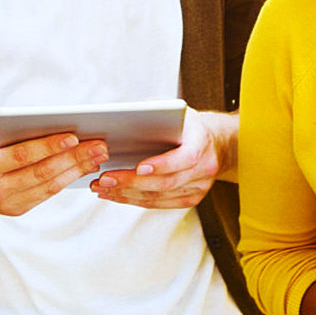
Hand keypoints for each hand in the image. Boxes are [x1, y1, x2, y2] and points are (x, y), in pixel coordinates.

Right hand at [0, 121, 105, 215]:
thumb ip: (9, 130)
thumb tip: (49, 125)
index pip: (23, 156)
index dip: (50, 146)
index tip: (74, 136)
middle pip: (42, 173)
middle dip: (74, 158)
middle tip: (100, 145)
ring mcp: (5, 205)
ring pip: (48, 187)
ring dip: (76, 171)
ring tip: (98, 156)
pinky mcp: (14, 210)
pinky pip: (45, 194)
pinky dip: (66, 180)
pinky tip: (83, 168)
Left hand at [91, 109, 234, 208]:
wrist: (213, 142)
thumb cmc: (186, 124)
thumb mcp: (175, 110)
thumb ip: (155, 110)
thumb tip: (124, 115)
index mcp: (202, 141)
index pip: (186, 157)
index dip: (163, 164)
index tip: (138, 166)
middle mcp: (205, 167)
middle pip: (168, 182)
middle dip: (133, 182)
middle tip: (105, 179)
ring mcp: (199, 186)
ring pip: (160, 196)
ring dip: (127, 194)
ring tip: (102, 188)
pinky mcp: (191, 198)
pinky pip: (159, 203)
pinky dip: (134, 200)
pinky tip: (116, 194)